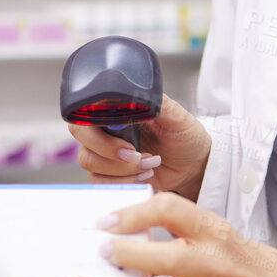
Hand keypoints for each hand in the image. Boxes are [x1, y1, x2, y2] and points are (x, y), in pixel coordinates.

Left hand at [61, 192, 276, 276]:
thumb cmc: (248, 262)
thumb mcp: (220, 233)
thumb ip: (180, 229)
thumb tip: (124, 224)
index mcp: (217, 234)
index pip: (173, 211)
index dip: (137, 213)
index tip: (107, 219)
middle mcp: (213, 267)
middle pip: (164, 260)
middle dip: (124, 257)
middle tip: (94, 252)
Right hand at [68, 93, 210, 199]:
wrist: (193, 166)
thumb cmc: (185, 136)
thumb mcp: (177, 117)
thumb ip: (157, 103)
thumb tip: (138, 94)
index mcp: (117, 110)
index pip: (87, 112)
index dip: (99, 128)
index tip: (125, 140)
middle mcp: (107, 129)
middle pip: (83, 139)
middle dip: (109, 152)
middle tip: (136, 155)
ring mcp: (105, 153)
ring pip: (90, 163)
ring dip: (121, 169)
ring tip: (149, 165)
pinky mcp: (109, 174)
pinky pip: (99, 182)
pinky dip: (124, 182)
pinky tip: (145, 175)